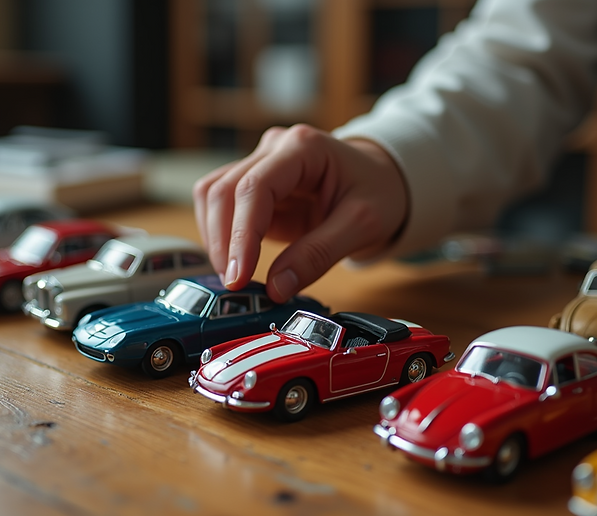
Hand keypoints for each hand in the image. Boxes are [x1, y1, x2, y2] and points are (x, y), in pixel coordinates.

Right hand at [193, 124, 407, 301]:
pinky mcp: (254, 186)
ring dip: (216, 239)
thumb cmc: (379, 192)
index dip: (241, 235)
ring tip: (236, 277)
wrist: (383, 180)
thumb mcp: (362, 225)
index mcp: (303, 147)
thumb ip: (319, 254)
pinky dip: (222, 236)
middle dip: (224, 242)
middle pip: (223, 191)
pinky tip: (237, 262)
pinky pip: (222, 207)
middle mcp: (274, 149)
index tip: (239, 276)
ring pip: (212, 196)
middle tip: (236, 285)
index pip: (254, 188)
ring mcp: (260, 164)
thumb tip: (277, 288)